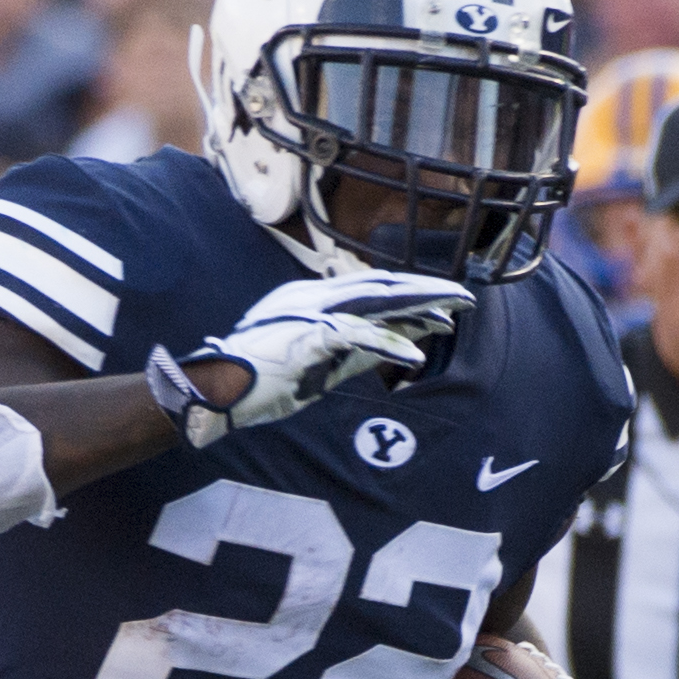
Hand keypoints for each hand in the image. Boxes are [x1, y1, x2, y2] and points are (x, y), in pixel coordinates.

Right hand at [151, 273, 473, 446]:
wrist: (214, 388)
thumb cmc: (253, 380)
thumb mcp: (308, 362)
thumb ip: (343, 353)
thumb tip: (385, 353)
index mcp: (313, 301)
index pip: (373, 292)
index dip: (411, 297)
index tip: (443, 306)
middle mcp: (315, 299)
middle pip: (383, 290)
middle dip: (427, 294)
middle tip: (465, 300)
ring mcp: (312, 315)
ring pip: (377, 305)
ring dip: (418, 310)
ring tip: (453, 317)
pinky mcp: (310, 338)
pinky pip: (359, 339)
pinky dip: (389, 346)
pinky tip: (416, 355)